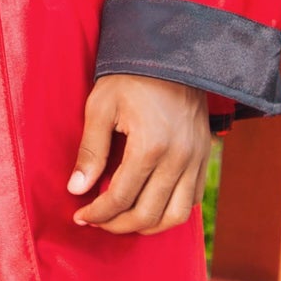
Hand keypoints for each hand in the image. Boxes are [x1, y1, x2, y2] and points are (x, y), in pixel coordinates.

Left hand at [68, 74, 211, 234]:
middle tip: (97, 220)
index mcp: (150, 146)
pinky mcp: (204, 157)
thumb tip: (76, 189)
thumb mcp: (101, 106)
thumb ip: (90, 150)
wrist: (171, 54)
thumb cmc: (130, 77)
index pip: (121, 197)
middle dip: (117, 225)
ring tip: (123, 221)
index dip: (98, 212)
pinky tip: (150, 206)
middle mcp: (178, 159)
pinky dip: (171, 212)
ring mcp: (195, 160)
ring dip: (147, 226)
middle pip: (148, 214)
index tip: (80, 214)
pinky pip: (192, 201)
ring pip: (176, 216)